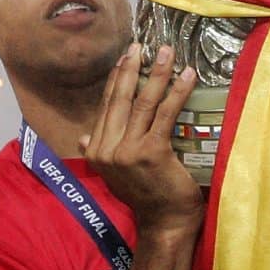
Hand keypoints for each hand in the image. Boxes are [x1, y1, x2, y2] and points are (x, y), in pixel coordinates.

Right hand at [80, 43, 200, 241]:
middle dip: (132, 68)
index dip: (116, 79)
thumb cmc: (147, 197)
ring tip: (167, 53)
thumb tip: (82, 137)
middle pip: (121, 99)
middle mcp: (106, 150)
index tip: (125, 57)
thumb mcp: (116, 174)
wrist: (165, 224)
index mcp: (96, 151)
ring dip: (158, 73)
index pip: (107, 106)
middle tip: (142, 45)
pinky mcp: (151, 152)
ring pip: (143, 102)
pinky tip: (187, 76)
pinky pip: (164, 114)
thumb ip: (97, 152)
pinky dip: (177, 92)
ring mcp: (127, 151)